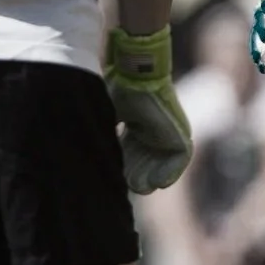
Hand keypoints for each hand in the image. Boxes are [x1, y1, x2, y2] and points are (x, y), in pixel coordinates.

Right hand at [105, 24, 191, 192]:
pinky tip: (157, 183)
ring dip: (151, 177)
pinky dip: (169, 173)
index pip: (131, 152)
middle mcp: (154, 129)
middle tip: (126, 185)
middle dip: (136, 175)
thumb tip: (83, 152)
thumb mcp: (106, 118)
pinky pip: (178, 160)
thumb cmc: (118, 93)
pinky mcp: (181, 135)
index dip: (123, 166)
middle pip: (145, 161)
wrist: (134, 77)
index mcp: (136, 125)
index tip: (115, 176)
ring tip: (141, 187)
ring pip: (161, 163)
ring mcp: (169, 133)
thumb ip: (102, 134)